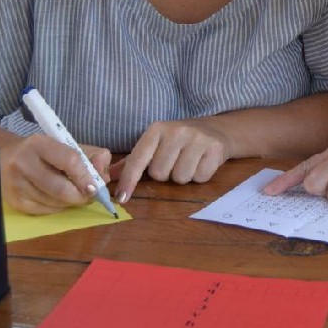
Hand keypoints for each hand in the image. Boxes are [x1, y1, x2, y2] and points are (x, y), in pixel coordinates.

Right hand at [0, 135, 111, 214]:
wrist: (7, 156)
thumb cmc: (45, 152)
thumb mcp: (69, 146)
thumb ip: (93, 157)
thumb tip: (104, 178)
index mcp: (39, 143)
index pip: (69, 160)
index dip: (85, 176)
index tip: (95, 187)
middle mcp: (23, 162)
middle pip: (60, 188)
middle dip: (80, 196)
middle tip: (89, 197)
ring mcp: (15, 183)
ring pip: (53, 202)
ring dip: (70, 203)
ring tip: (74, 196)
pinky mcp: (13, 200)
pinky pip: (43, 211)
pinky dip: (57, 208)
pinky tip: (58, 200)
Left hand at [112, 119, 232, 202]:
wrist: (217, 130)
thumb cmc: (181, 140)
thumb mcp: (157, 143)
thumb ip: (134, 160)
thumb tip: (110, 175)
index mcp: (157, 129)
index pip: (138, 159)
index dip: (129, 180)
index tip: (121, 198)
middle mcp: (176, 131)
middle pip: (159, 173)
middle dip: (166, 174)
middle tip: (174, 162)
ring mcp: (197, 139)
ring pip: (180, 178)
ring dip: (183, 176)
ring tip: (189, 162)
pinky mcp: (214, 149)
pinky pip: (199, 178)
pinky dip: (199, 176)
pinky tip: (201, 163)